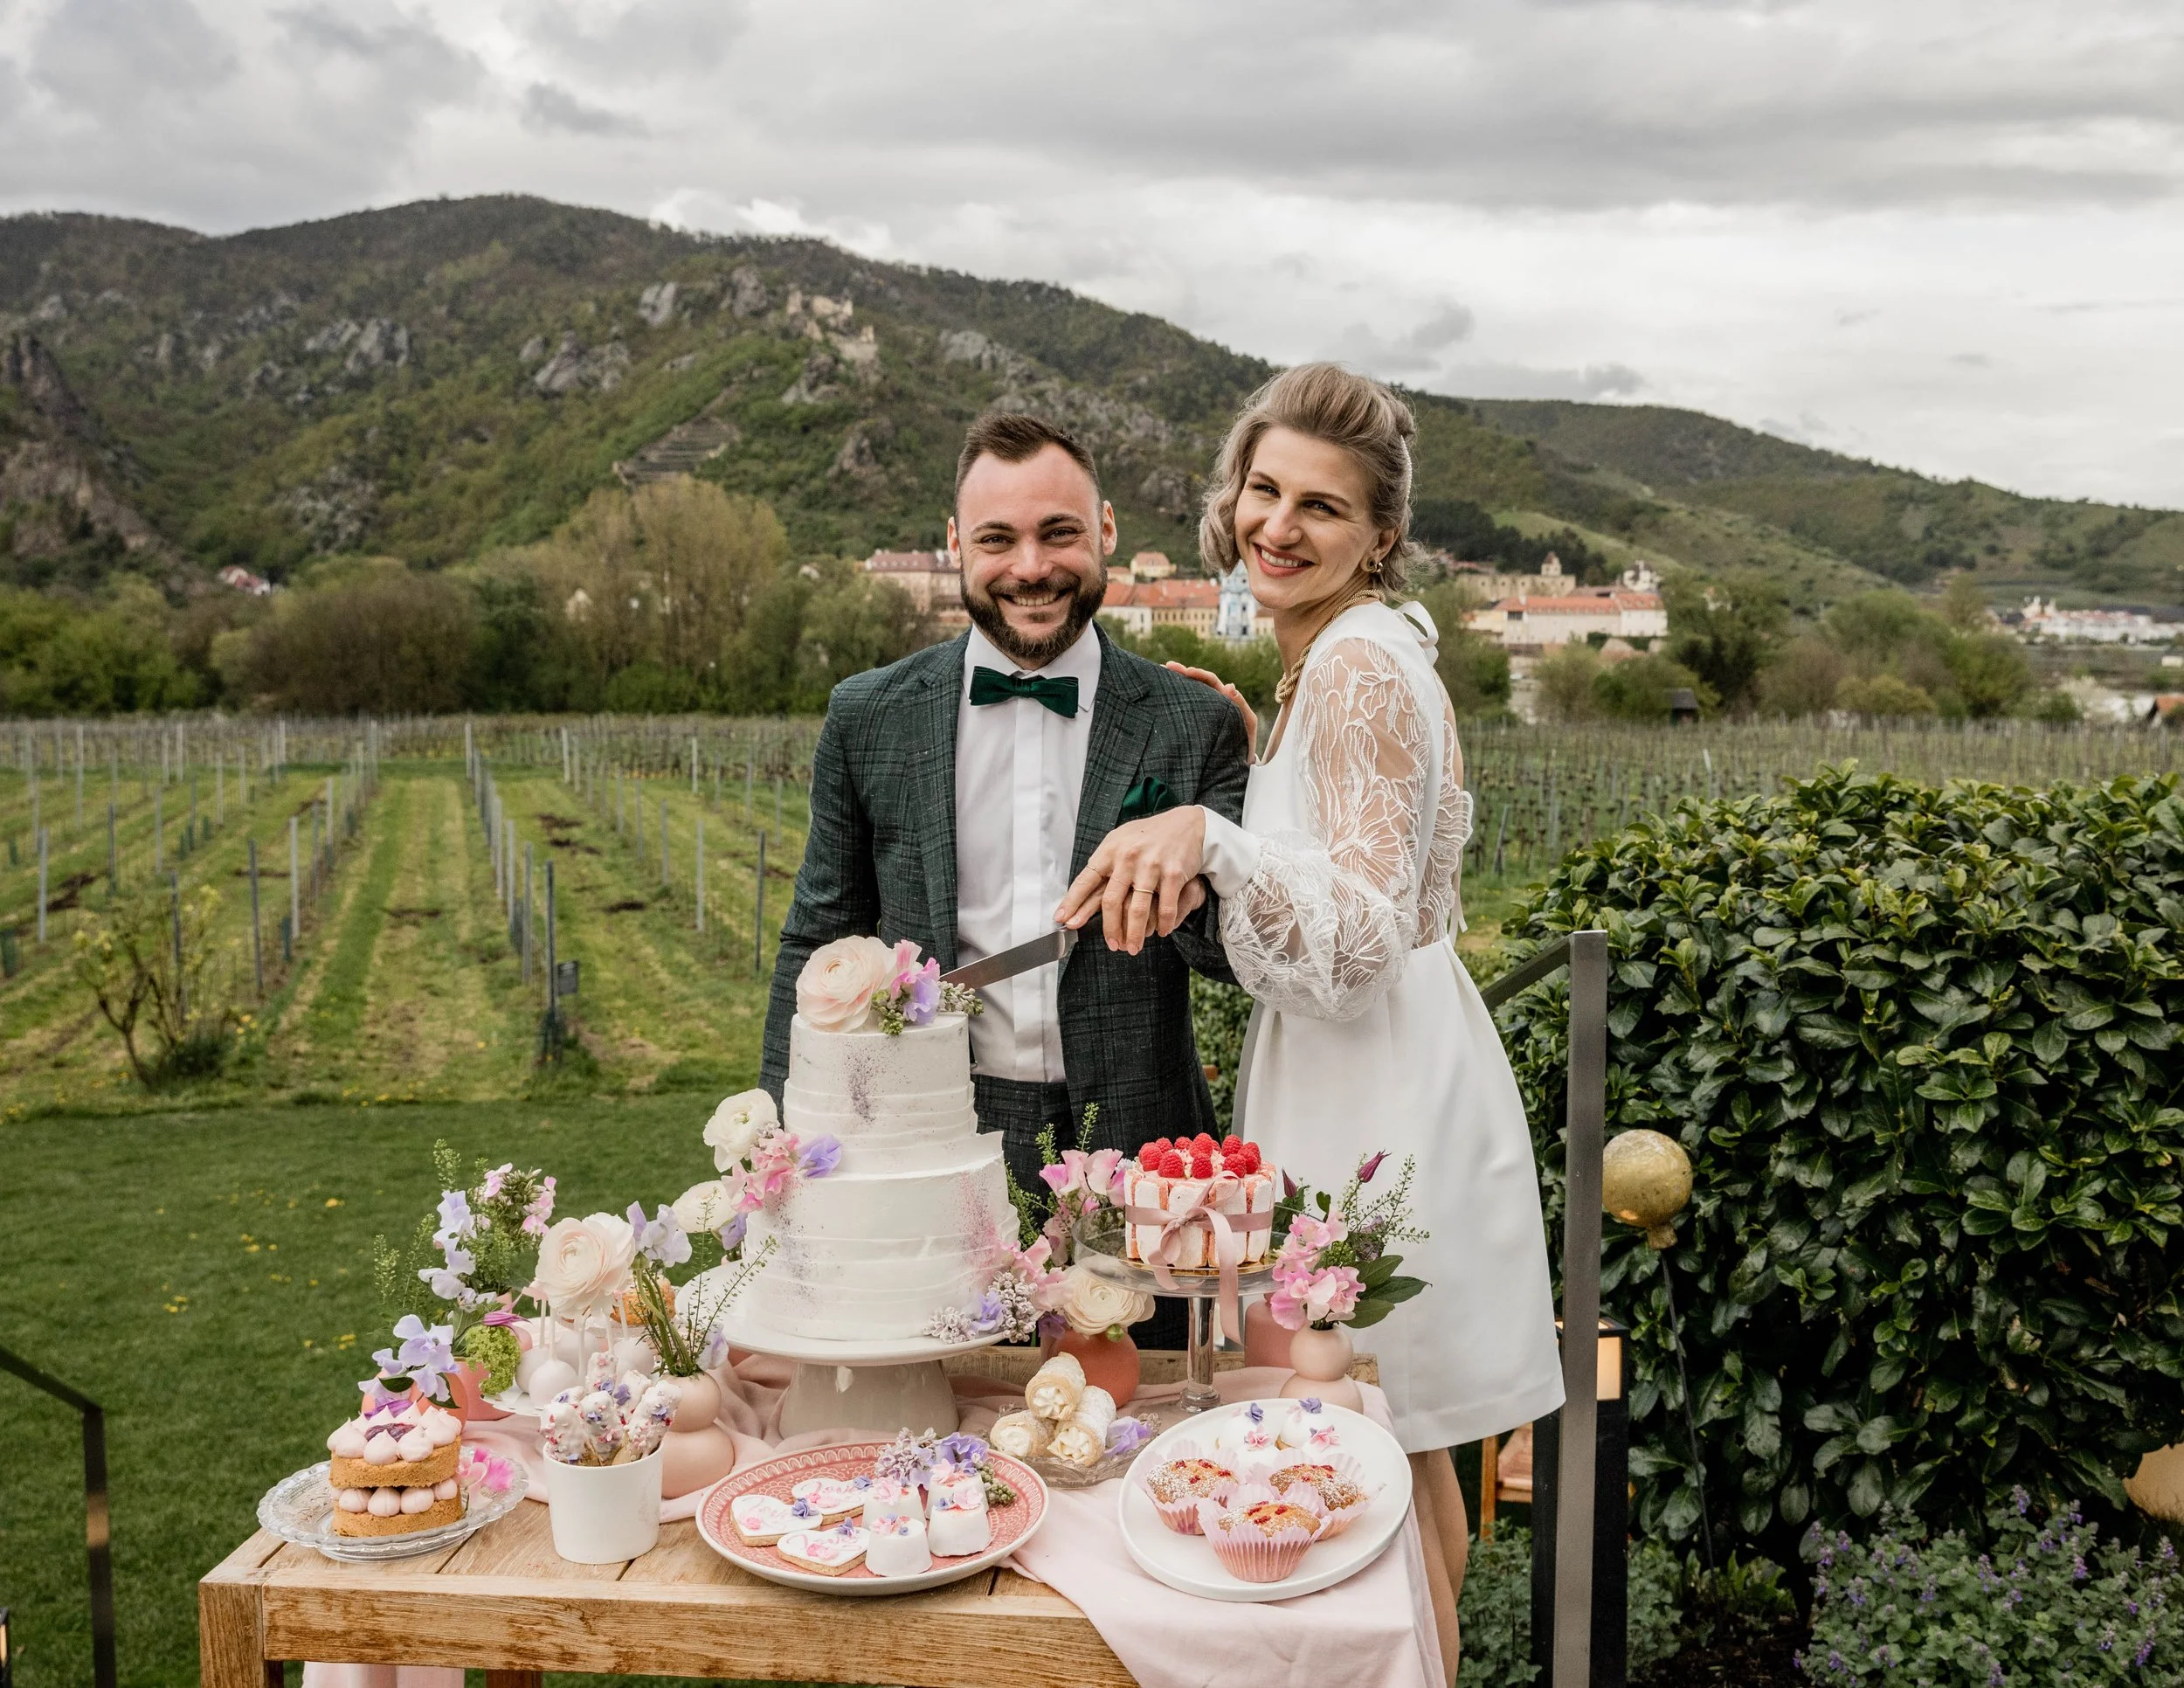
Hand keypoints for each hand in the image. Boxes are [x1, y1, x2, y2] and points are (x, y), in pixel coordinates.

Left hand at [1056, 807, 1208, 953]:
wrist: (1187, 824)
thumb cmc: (1150, 835)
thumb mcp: (1120, 841)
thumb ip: (1104, 864)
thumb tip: (1084, 892)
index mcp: (1110, 850)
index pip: (1086, 881)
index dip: (1073, 903)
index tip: (1064, 920)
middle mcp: (1127, 858)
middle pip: (1111, 901)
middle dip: (1109, 928)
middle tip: (1112, 944)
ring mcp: (1150, 866)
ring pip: (1137, 910)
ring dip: (1135, 934)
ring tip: (1133, 948)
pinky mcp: (1173, 874)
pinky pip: (1165, 907)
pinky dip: (1163, 924)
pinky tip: (1162, 932)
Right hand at [1164, 663, 1257, 760]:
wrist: (1236, 765)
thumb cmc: (1244, 744)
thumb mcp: (1247, 723)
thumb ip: (1240, 705)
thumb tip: (1230, 685)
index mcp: (1225, 699)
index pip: (1211, 681)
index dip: (1199, 674)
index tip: (1187, 671)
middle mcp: (1212, 701)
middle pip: (1196, 682)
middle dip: (1182, 672)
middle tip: (1168, 667)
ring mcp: (1202, 711)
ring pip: (1188, 692)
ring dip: (1176, 681)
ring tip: (1161, 674)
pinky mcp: (1193, 722)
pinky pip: (1183, 706)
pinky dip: (1173, 697)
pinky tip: (1160, 693)